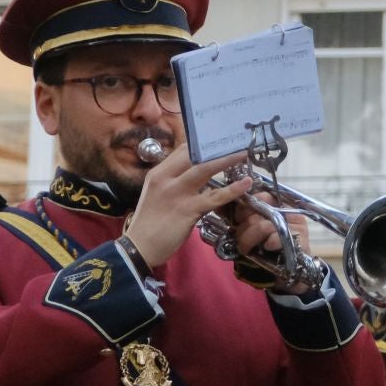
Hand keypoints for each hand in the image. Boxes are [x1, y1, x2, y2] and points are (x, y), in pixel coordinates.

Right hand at [124, 144, 254, 269]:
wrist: (140, 246)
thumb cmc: (151, 221)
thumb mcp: (158, 193)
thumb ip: (174, 180)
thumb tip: (196, 169)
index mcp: (158, 173)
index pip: (182, 150)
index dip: (202, 142)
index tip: (221, 138)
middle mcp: (166, 178)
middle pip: (193, 155)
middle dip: (216, 146)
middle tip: (236, 141)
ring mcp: (177, 193)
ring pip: (204, 170)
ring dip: (226, 160)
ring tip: (244, 154)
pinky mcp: (188, 210)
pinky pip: (214, 197)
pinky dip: (232, 189)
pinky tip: (246, 183)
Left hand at [230, 200, 314, 294]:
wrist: (288, 274)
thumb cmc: (267, 251)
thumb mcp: (253, 231)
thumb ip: (242, 218)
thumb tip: (218, 207)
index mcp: (279, 206)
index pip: (261, 197)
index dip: (245, 207)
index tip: (238, 219)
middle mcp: (290, 213)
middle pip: (259, 211)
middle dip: (243, 227)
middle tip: (240, 239)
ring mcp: (297, 226)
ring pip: (264, 226)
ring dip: (249, 239)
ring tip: (245, 248)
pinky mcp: (300, 241)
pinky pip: (276, 238)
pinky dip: (268, 244)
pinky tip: (266, 248)